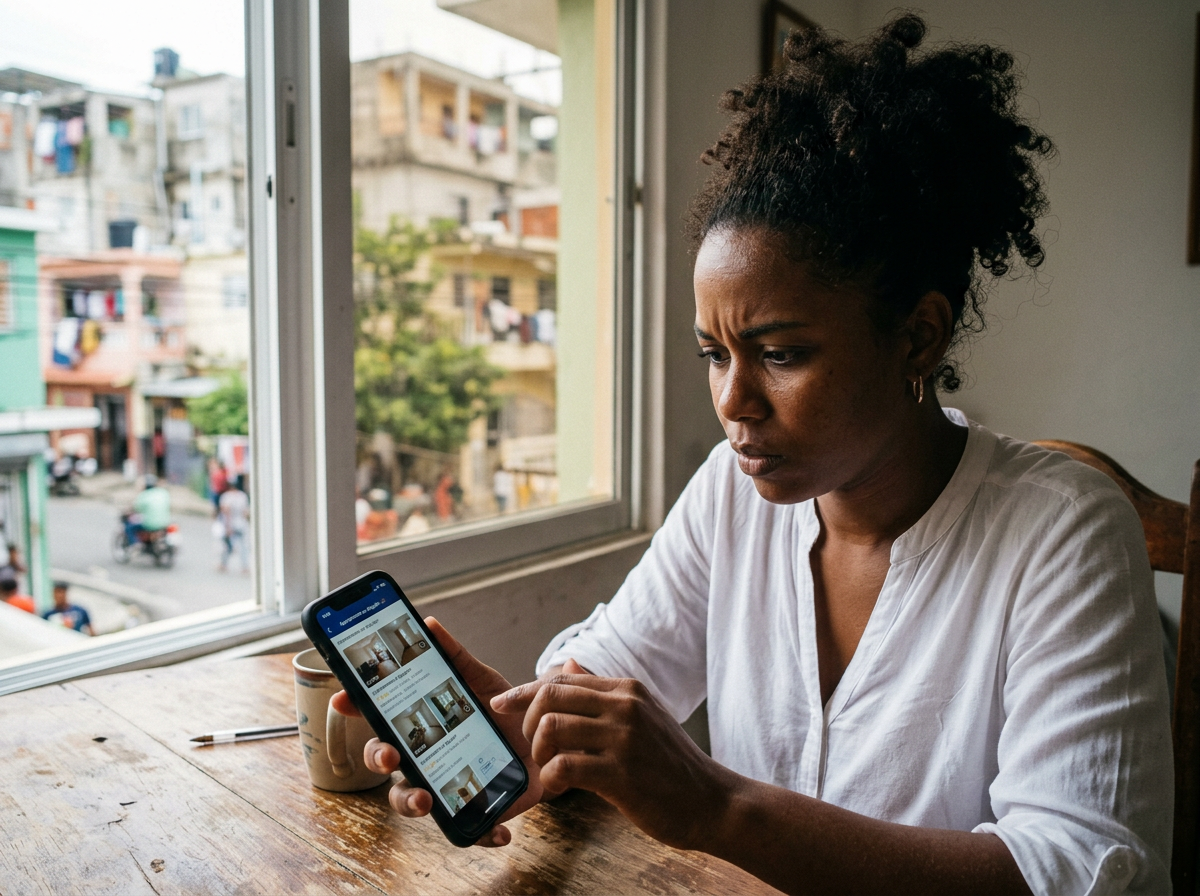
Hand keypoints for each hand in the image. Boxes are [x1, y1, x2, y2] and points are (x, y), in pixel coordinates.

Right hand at [330, 617, 544, 846]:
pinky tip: (499, 832)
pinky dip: (482, 834)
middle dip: (379, 759)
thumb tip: (429, 624)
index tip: (343, 700)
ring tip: (426, 799)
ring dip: (411, 802)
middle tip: (390, 755)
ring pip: (413, 800)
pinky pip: (470, 831)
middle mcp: (425, 758)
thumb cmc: (503, 713)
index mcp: (420, 726)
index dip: (356, 710)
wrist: (546, 739)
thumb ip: (455, 656)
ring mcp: (446, 786)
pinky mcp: (477, 810)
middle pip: (385, 761)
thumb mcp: (482, 681)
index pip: (380, 720)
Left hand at [491, 661, 729, 850]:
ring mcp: (623, 738)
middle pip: (550, 696)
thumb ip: (604, 694)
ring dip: (538, 752)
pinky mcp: (621, 773)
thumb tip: (570, 664)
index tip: (501, 704)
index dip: (523, 692)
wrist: (712, 801)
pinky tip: (560, 789)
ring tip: (549, 769)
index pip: (562, 679)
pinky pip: (564, 766)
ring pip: (551, 727)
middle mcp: (625, 705)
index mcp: (627, 689)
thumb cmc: (672, 763)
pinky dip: (550, 779)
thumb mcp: (644, 716)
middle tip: (533, 748)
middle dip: (527, 722)